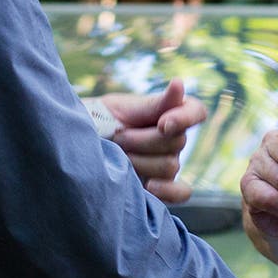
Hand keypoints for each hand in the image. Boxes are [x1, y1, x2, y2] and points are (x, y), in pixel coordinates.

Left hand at [99, 80, 207, 204]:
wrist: (81, 147)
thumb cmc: (102, 121)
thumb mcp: (123, 108)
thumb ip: (155, 104)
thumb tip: (179, 84)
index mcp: (170, 112)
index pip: (196, 112)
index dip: (185, 118)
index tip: (162, 124)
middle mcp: (174, 139)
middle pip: (177, 142)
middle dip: (142, 140)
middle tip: (118, 136)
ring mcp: (168, 163)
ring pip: (170, 166)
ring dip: (139, 161)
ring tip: (118, 155)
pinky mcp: (161, 187)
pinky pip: (180, 193)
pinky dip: (167, 190)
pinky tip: (149, 186)